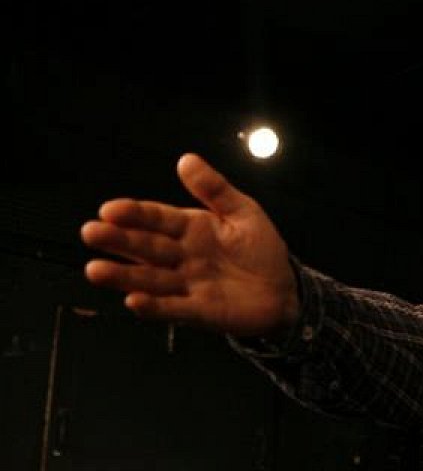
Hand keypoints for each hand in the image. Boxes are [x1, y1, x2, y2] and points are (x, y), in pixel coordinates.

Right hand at [81, 153, 298, 335]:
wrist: (284, 291)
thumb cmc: (261, 249)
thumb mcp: (244, 213)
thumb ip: (215, 190)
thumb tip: (186, 159)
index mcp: (191, 228)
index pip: (157, 218)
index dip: (134, 214)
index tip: (109, 209)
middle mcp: (182, 256)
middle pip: (146, 247)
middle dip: (118, 240)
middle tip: (91, 233)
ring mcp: (187, 285)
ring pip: (150, 279)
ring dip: (124, 276)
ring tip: (95, 270)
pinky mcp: (198, 312)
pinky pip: (173, 309)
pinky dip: (154, 307)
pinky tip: (133, 301)